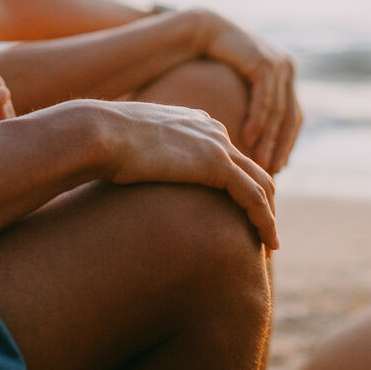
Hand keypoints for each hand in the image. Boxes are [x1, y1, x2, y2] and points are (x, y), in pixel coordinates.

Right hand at [78, 99, 278, 248]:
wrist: (99, 133)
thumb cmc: (102, 147)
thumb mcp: (132, 152)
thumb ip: (147, 163)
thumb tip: (134, 181)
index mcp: (195, 124)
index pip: (231, 158)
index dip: (241, 187)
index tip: (242, 215)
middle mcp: (212, 130)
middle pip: (253, 170)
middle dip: (264, 203)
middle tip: (264, 233)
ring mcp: (217, 144)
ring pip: (261, 185)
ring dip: (269, 216)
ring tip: (271, 245)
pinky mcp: (216, 163)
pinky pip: (254, 197)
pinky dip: (265, 221)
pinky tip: (268, 242)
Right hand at [190, 10, 302, 174]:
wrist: (202, 32)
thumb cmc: (216, 63)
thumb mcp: (238, 88)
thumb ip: (251, 107)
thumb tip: (255, 139)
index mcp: (285, 76)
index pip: (293, 117)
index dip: (287, 143)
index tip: (278, 167)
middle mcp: (286, 69)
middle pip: (290, 116)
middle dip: (281, 145)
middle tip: (273, 170)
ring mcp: (278, 65)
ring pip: (278, 111)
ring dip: (269, 138)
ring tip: (260, 160)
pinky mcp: (265, 63)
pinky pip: (264, 99)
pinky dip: (257, 121)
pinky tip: (248, 139)